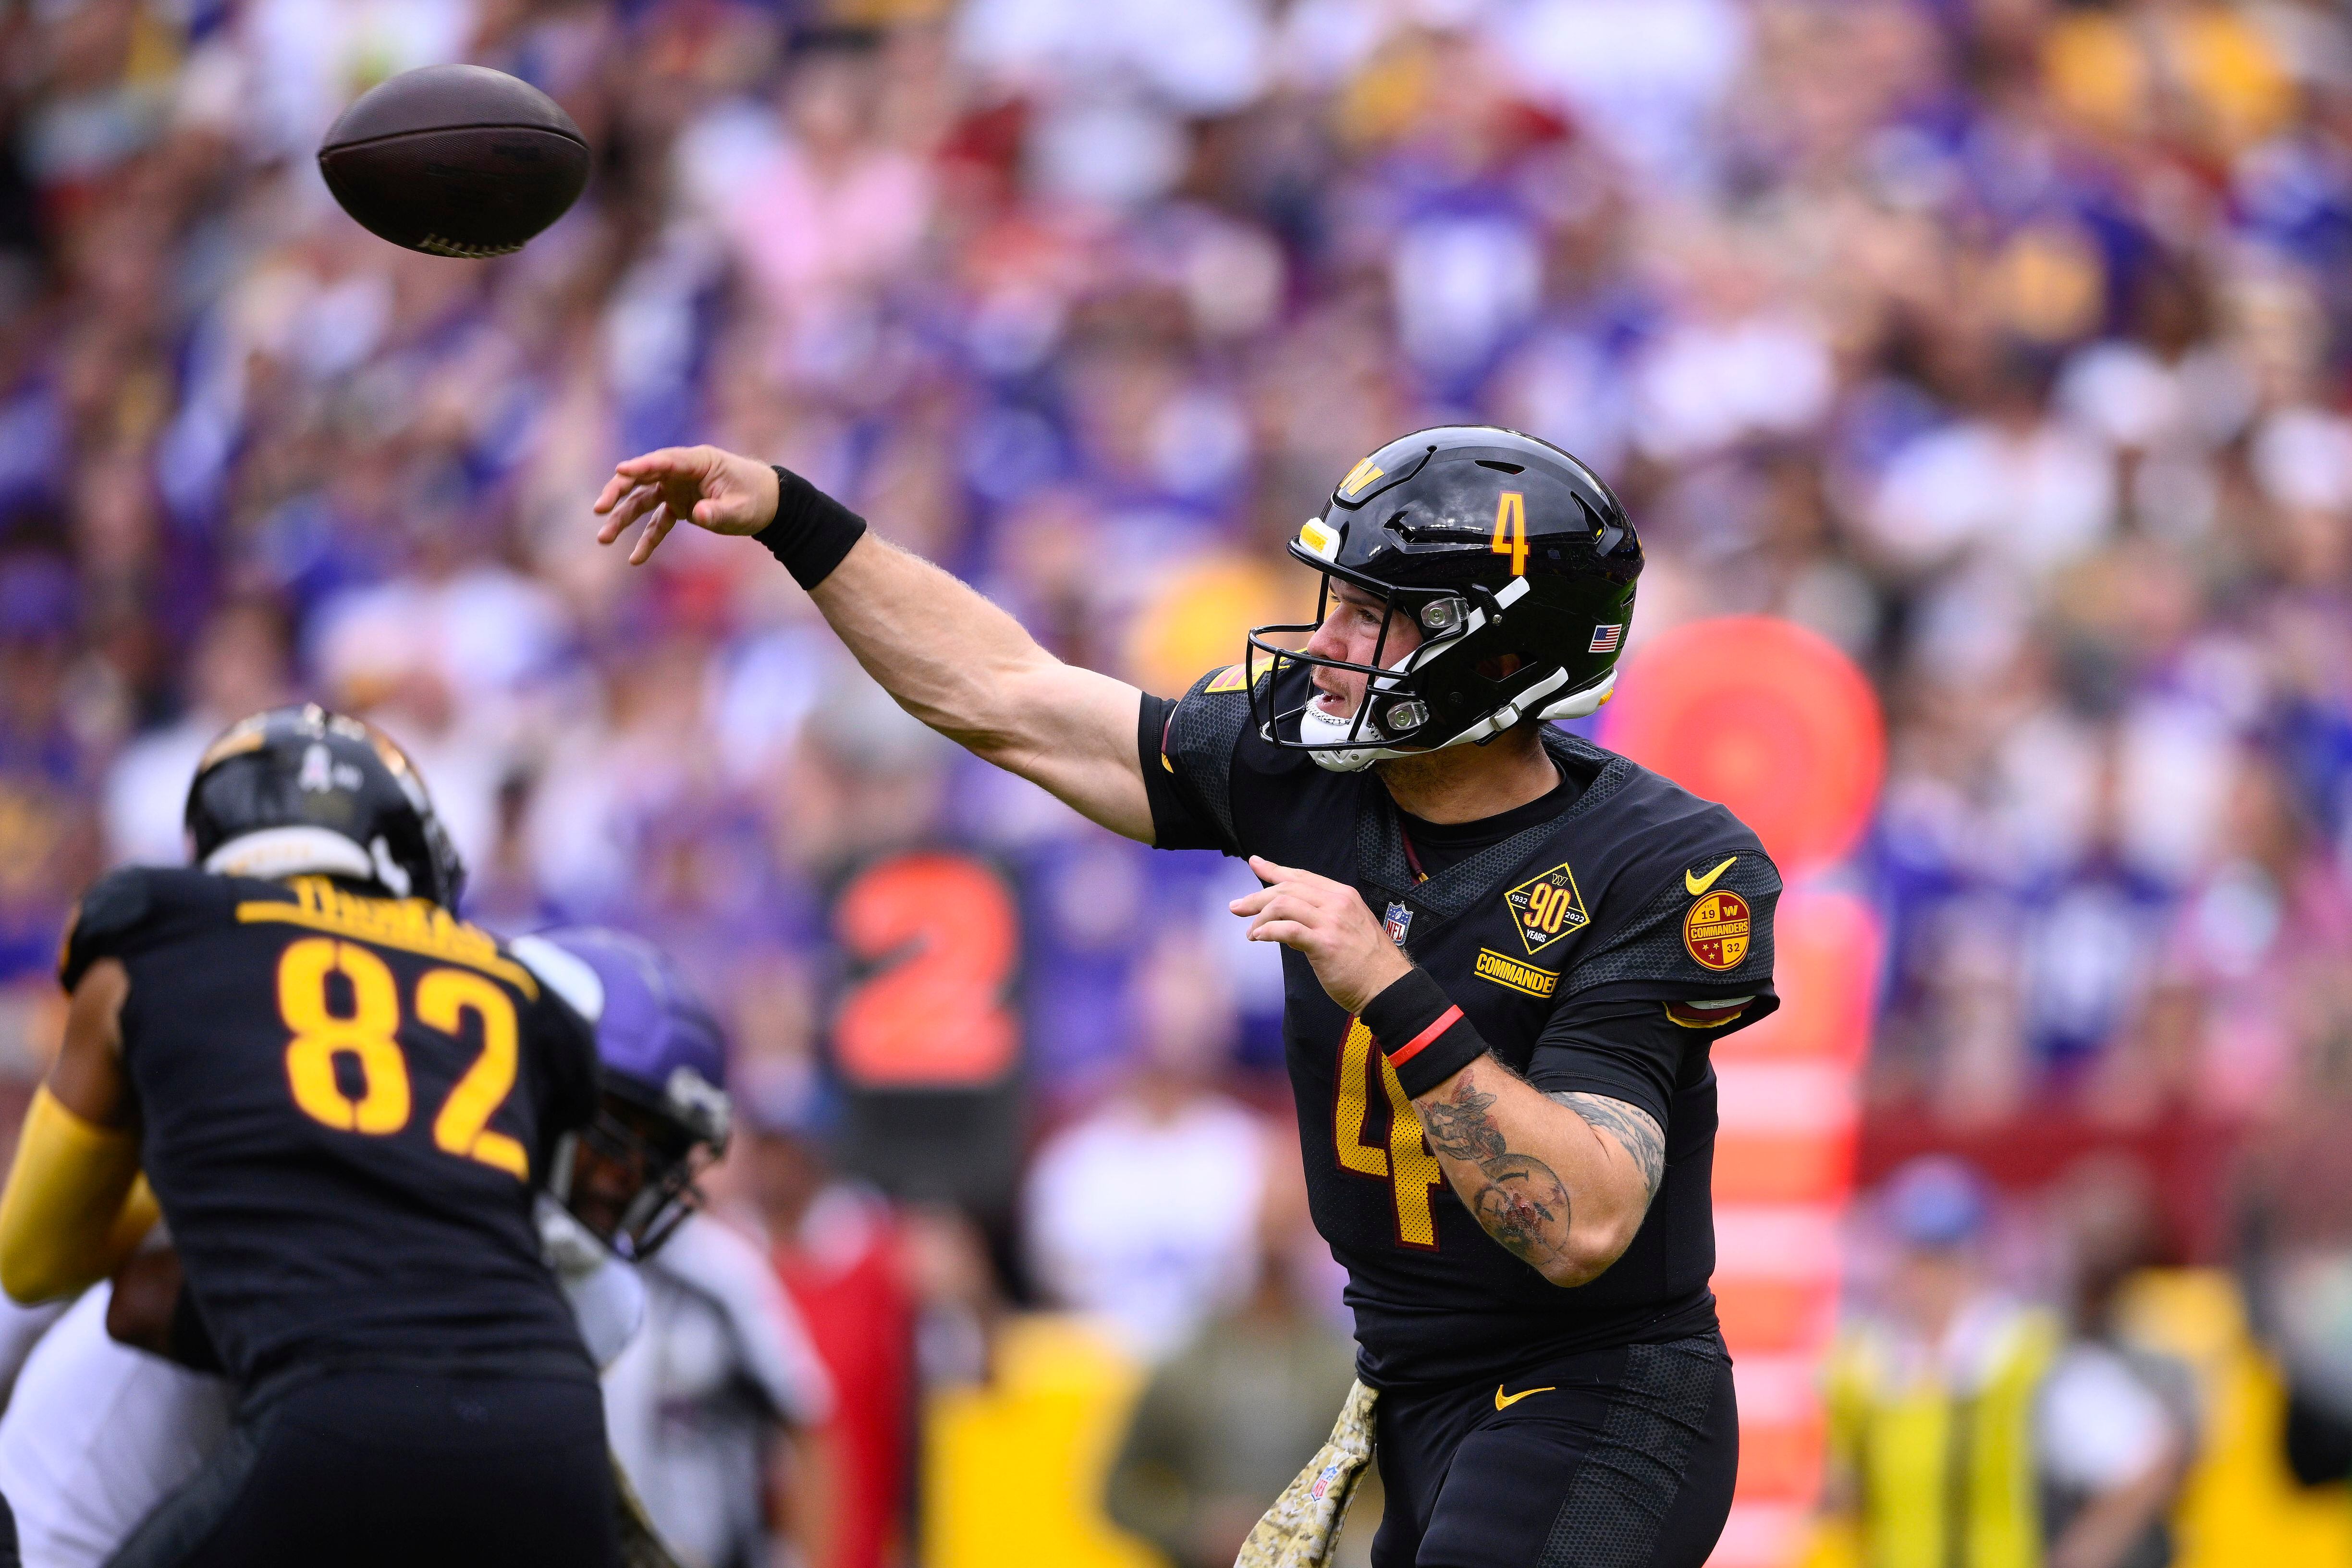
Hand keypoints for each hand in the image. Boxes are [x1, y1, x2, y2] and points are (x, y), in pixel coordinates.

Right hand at [592, 445, 781, 564]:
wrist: (768, 504)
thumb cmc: (756, 499)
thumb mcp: (741, 509)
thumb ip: (718, 512)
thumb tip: (698, 515)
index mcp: (698, 462)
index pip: (664, 461)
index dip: (642, 466)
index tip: (621, 470)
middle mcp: (682, 473)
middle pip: (643, 478)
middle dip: (618, 492)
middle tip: (599, 508)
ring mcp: (677, 489)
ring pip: (643, 501)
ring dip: (622, 519)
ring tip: (603, 539)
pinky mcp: (679, 506)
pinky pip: (658, 523)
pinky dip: (647, 540)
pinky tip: (635, 560)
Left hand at [1229, 855, 1411, 1014]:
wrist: (1387, 987)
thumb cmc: (1366, 964)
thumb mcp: (1346, 930)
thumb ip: (1318, 922)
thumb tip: (1285, 926)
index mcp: (1343, 896)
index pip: (1302, 877)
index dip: (1275, 870)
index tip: (1254, 864)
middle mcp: (1337, 903)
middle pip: (1287, 888)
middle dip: (1257, 897)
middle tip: (1236, 907)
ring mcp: (1332, 922)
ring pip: (1284, 904)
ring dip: (1260, 917)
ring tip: (1251, 933)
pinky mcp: (1325, 944)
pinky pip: (1288, 930)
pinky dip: (1267, 931)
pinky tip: (1258, 938)